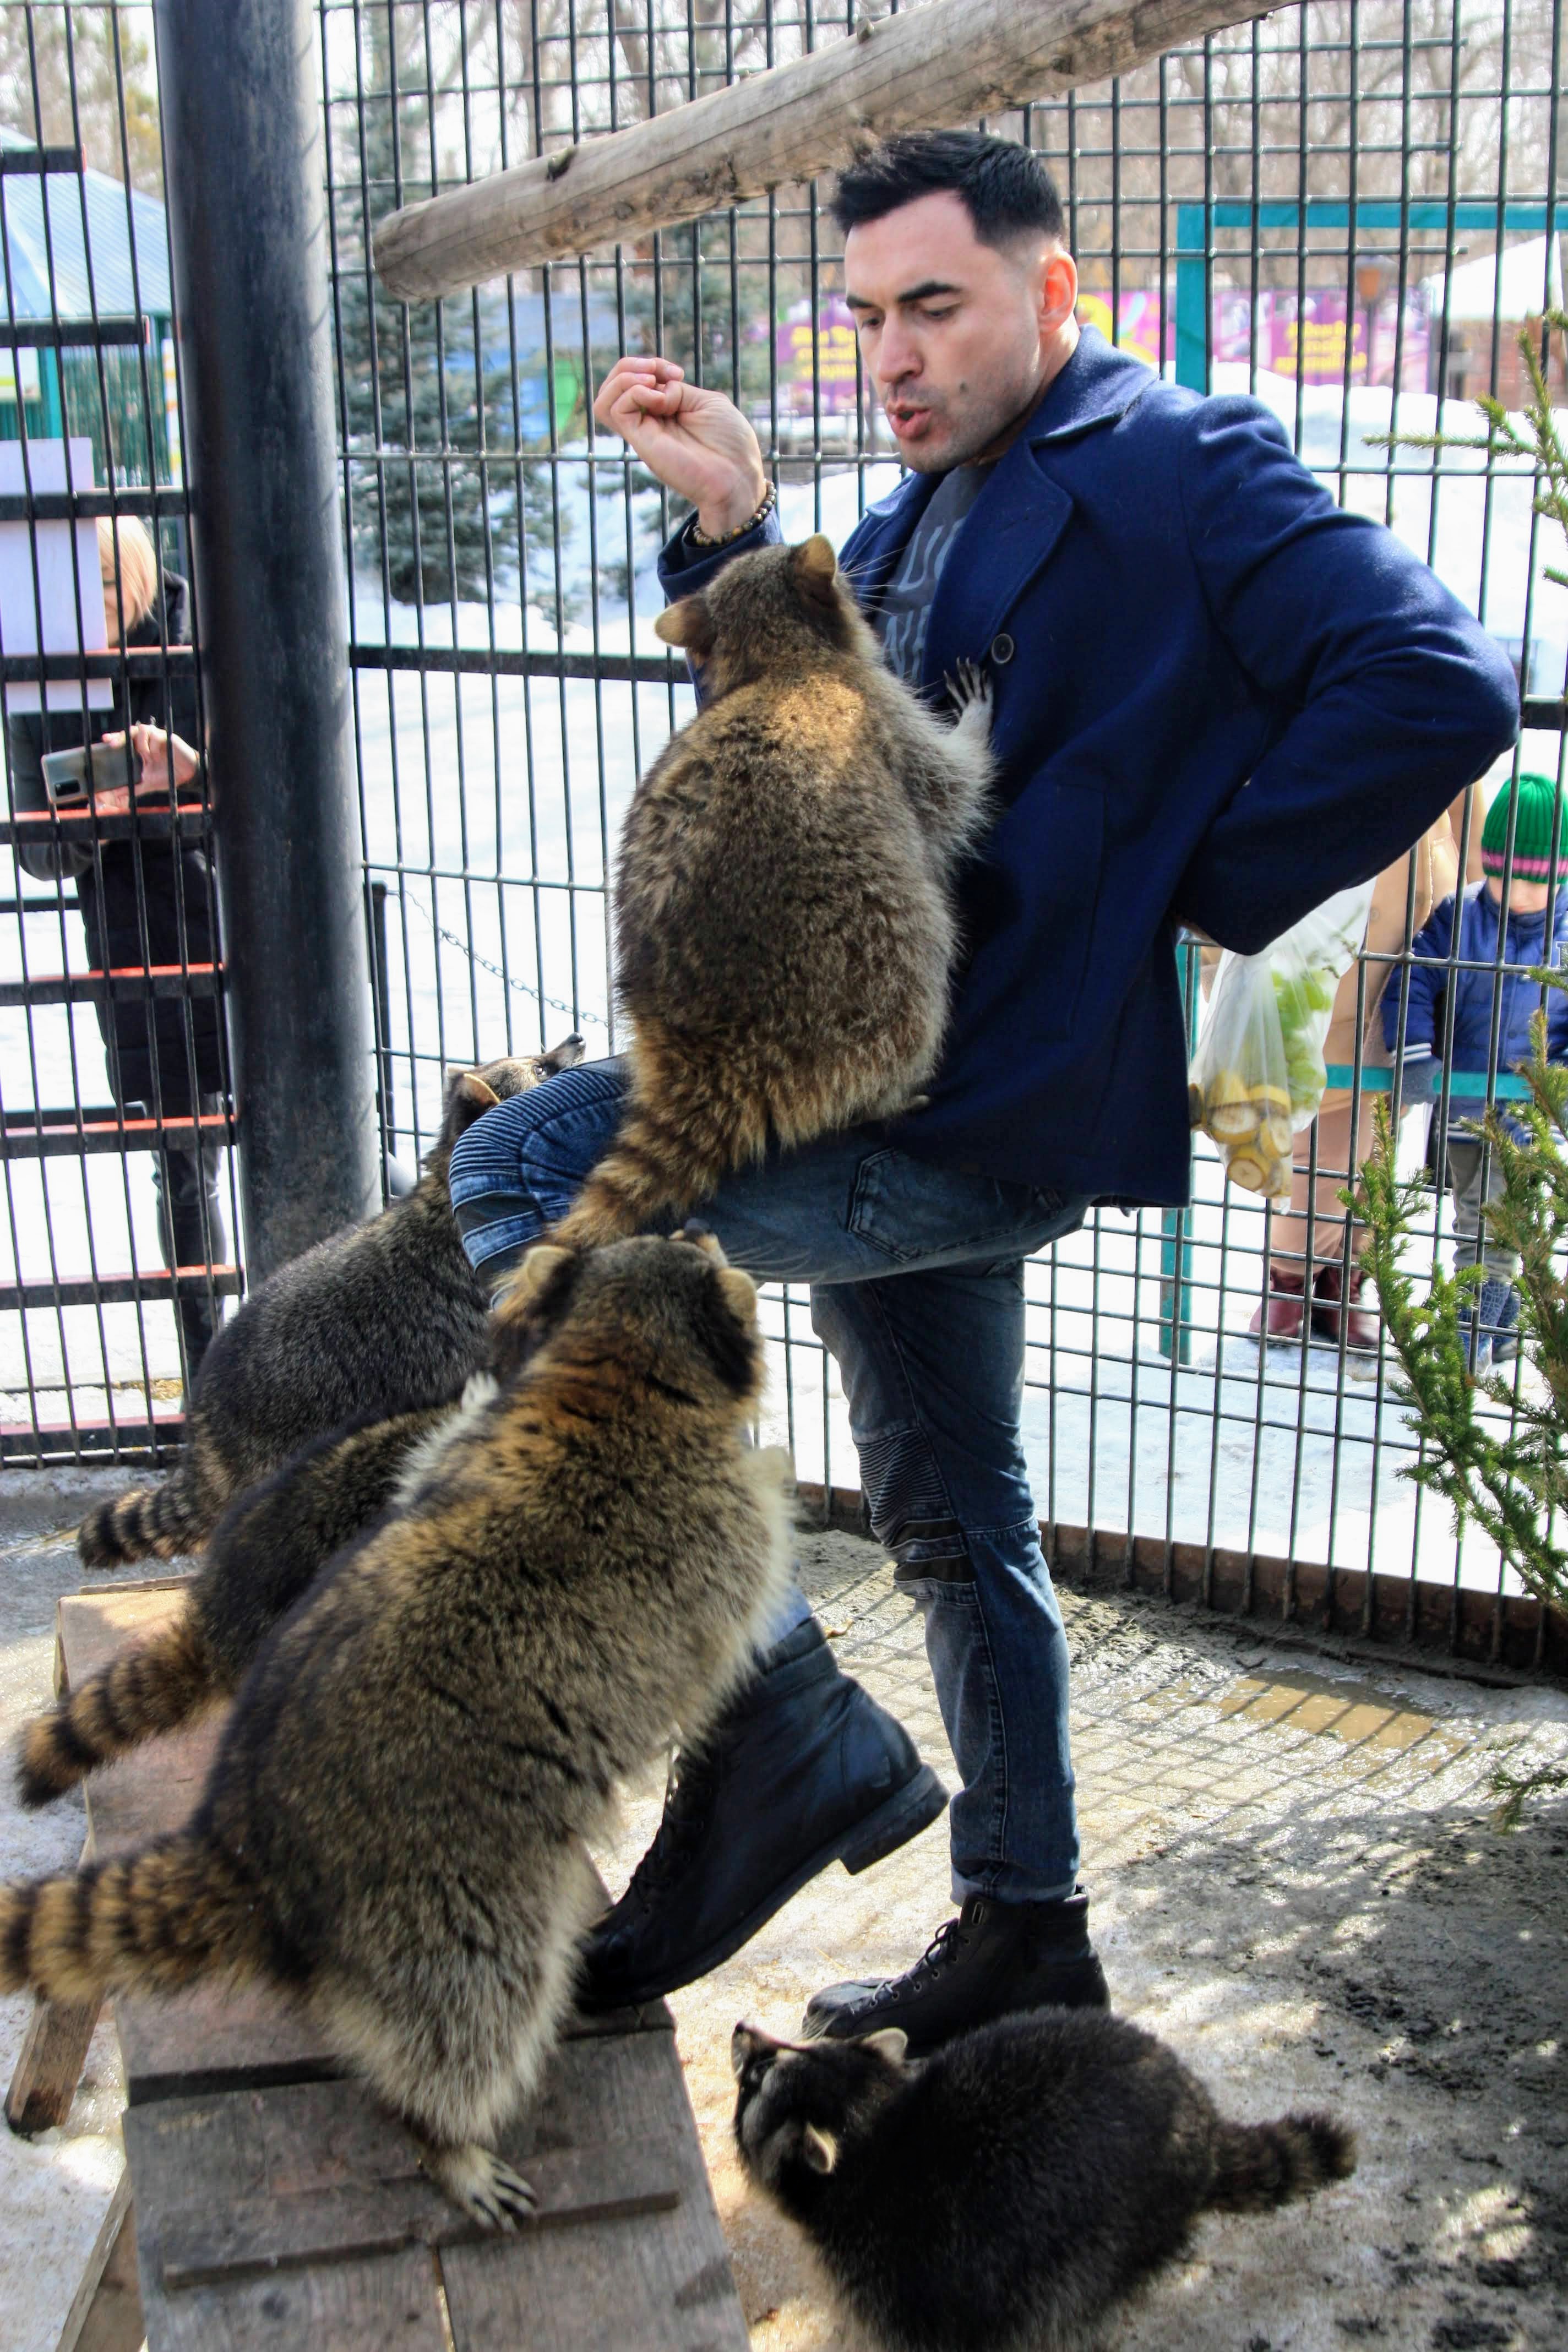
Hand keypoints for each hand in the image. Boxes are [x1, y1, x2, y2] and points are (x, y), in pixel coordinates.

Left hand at [96, 725, 202, 811]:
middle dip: (119, 736)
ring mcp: (155, 738)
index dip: (114, 738)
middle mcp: (146, 742)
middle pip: (129, 731)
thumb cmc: (167, 777)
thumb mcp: (146, 784)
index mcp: (139, 750)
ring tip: (144, 754)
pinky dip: (152, 744)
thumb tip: (113, 795)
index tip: (104, 740)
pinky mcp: (166, 737)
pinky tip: (155, 754)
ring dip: (139, 742)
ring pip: (141, 729)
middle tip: (113, 744)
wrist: (187, 777)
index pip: (124, 740)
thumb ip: (131, 788)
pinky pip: (155, 734)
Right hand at [594, 356, 765, 537]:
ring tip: (651, 382)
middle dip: (630, 366)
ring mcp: (644, 433)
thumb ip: (676, 390)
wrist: (737, 477)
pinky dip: (634, 393)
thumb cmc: (731, 443)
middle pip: (613, 388)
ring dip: (624, 378)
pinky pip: (617, 410)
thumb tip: (653, 389)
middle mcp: (650, 422)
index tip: (678, 373)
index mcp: (666, 410)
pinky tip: (658, 400)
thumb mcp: (706, 401)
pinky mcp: (641, 443)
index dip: (651, 365)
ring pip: (604, 401)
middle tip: (658, 372)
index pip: (637, 380)